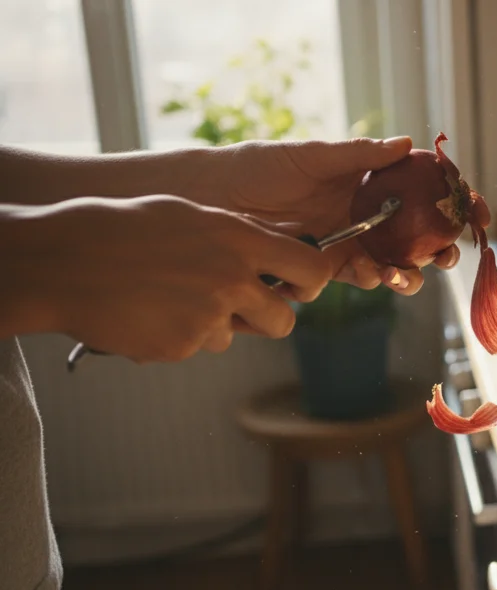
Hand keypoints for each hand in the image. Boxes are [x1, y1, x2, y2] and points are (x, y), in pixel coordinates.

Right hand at [30, 195, 331, 362]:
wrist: (64, 262)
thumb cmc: (125, 229)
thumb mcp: (191, 215)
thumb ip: (241, 236)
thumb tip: (285, 249)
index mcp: (240, 241)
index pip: (312, 269)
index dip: (311, 282)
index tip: (299, 286)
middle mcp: (232, 281)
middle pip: (284, 321)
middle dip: (267, 319)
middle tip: (239, 306)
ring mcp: (207, 317)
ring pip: (233, 337)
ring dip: (214, 326)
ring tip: (171, 297)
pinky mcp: (181, 346)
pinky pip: (195, 347)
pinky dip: (176, 335)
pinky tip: (147, 312)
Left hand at [214, 136, 458, 295]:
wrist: (215, 201)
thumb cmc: (259, 166)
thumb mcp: (311, 155)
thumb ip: (359, 154)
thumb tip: (406, 143)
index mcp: (371, 180)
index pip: (425, 189)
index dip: (455, 200)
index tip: (477, 209)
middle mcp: (370, 212)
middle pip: (423, 233)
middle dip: (444, 246)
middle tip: (449, 253)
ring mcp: (354, 241)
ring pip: (400, 262)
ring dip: (413, 271)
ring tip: (408, 272)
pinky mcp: (332, 267)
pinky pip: (366, 278)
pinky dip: (379, 279)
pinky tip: (377, 274)